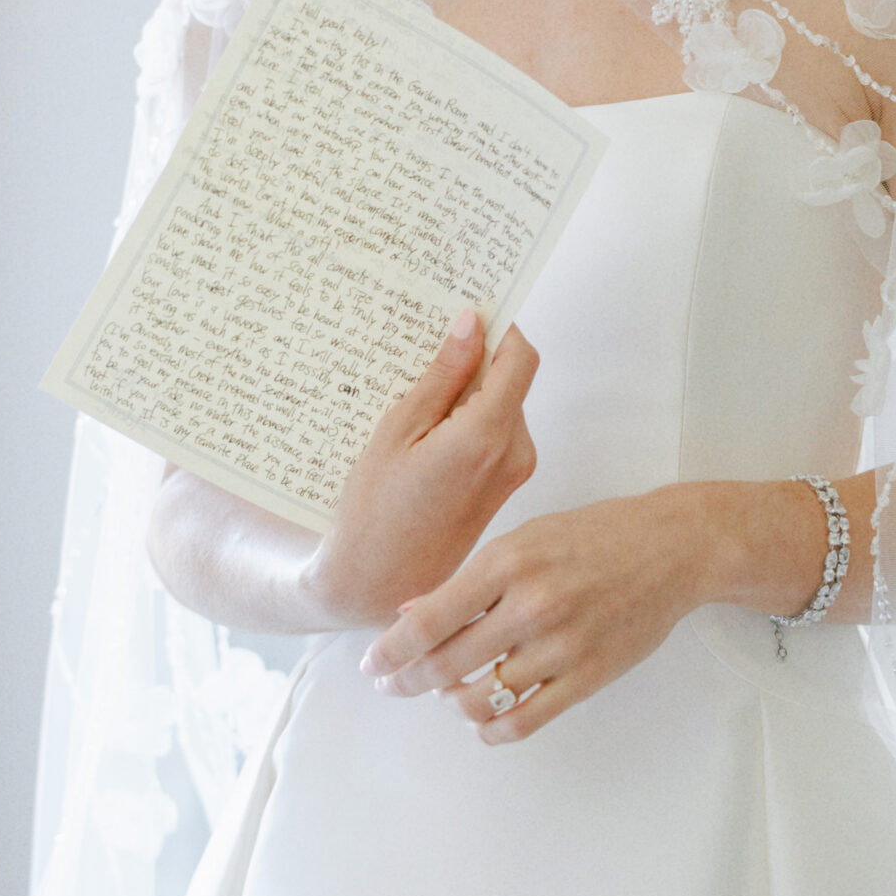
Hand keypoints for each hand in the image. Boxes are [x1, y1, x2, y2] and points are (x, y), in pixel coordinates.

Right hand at [303, 310, 539, 629]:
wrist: (378, 581)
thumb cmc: (375, 509)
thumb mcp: (398, 431)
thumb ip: (442, 376)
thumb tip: (472, 323)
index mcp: (486, 435)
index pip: (519, 357)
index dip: (499, 328)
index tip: (468, 313)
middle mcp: (514, 451)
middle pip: (511, 378)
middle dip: (476, 360)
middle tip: (426, 356)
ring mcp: (514, 470)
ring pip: (504, 404)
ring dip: (470, 393)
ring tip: (419, 406)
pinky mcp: (507, 483)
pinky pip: (497, 432)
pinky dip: (471, 420)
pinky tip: (429, 435)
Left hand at [359, 483, 719, 742]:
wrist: (672, 547)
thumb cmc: (595, 536)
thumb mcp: (526, 537)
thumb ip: (470, 579)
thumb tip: (411, 615)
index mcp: (508, 561)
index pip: (428, 621)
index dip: (390, 652)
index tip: (371, 667)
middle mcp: (530, 605)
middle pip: (446, 665)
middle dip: (409, 682)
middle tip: (395, 686)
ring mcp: (561, 645)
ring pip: (480, 699)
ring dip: (452, 703)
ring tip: (449, 694)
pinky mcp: (588, 676)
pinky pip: (524, 721)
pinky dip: (492, 728)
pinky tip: (484, 719)